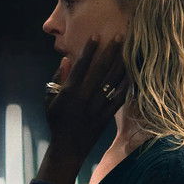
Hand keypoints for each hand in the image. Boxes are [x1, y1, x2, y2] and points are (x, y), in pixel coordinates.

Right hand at [37, 38, 129, 183]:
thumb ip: (57, 79)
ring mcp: (97, 106)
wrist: (67, 148)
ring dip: (121, 64)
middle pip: (101, 69)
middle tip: (120, 36)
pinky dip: (126, 85)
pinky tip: (133, 73)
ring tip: (129, 49)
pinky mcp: (107, 115)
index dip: (89, 50)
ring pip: (113, 81)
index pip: (81, 65)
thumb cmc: (56, 121)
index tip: (97, 36)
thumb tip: (66, 60)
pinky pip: (119, 98)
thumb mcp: (50, 100)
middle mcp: (85, 97)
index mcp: (70, 92)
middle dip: (111, 51)